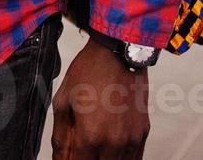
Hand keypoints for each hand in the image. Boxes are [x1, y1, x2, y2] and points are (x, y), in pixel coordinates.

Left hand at [51, 37, 150, 158]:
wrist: (118, 53)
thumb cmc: (89, 72)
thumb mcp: (63, 101)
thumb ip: (60, 136)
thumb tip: (59, 158)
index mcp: (91, 135)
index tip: (66, 158)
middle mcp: (114, 142)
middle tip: (78, 152)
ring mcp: (132, 140)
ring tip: (93, 151)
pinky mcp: (143, 133)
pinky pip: (135, 159)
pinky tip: (110, 153)